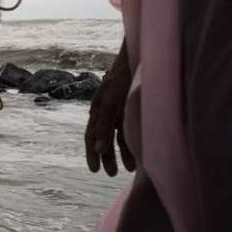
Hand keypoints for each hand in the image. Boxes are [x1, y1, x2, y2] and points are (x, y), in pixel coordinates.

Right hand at [85, 43, 136, 175]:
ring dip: (122, 152)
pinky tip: (139, 153)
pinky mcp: (131, 107)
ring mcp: (119, 109)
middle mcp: (106, 110)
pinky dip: (132, 142)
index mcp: (97, 108)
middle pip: (103, 138)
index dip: (91, 153)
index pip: (90, 135)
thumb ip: (103, 124)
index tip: (94, 170)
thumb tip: (96, 147)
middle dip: (106, 156)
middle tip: (110, 174)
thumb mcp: (110, 102)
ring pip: (118, 136)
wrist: (141, 57)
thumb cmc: (122, 78)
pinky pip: (129, 129)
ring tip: (129, 169)